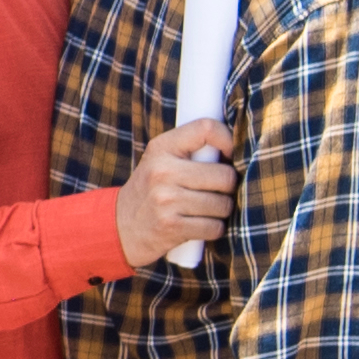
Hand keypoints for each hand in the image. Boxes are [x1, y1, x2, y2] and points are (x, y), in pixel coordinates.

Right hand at [113, 120, 238, 266]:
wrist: (120, 227)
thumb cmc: (151, 190)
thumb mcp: (161, 160)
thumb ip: (191, 149)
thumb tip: (237, 147)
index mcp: (161, 148)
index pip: (206, 128)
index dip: (228, 140)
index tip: (230, 155)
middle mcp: (162, 171)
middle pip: (226, 175)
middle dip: (227, 187)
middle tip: (214, 191)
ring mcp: (166, 199)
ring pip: (223, 205)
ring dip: (220, 211)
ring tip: (203, 210)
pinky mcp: (171, 226)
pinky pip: (214, 227)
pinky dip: (212, 229)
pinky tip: (197, 225)